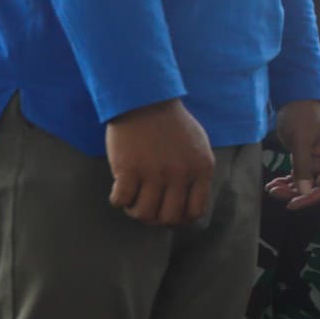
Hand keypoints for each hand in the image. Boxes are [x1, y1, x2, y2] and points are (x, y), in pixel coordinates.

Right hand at [106, 99, 215, 225]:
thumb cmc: (171, 123)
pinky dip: (118, 200)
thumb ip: (196, 174)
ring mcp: (154, 173)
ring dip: (136, 211)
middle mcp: (179, 174)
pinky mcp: (128, 169)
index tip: (169, 213)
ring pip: (144, 214)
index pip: (195, 211)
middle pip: (169, 217)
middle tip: (148, 208)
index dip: (181, 218)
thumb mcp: (198, 146)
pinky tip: (120, 190)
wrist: (145, 99)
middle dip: (157, 219)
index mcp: (201, 168)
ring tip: (133, 200)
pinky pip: (121, 200)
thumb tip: (190, 207)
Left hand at [268, 99, 319, 209]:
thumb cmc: (302, 115)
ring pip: (304, 184)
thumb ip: (302, 167)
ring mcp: (316, 161)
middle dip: (294, 193)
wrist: (296, 98)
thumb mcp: (301, 141)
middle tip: (274, 192)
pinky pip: (297, 176)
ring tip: (271, 188)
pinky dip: (286, 182)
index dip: (310, 198)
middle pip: (314, 188)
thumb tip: (303, 192)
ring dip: (288, 189)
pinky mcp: (304, 159)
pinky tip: (273, 183)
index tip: (291, 204)